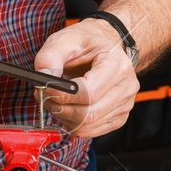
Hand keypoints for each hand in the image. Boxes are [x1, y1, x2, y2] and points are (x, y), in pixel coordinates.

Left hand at [31, 18, 139, 137]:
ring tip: (55, 99)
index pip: (89, 92)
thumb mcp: (64, 39)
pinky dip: (73, 123)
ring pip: (88, 125)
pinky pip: (91, 131)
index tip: (44, 89)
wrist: (105, 46)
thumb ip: (50, 57)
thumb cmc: (86, 42)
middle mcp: (126, 86)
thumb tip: (44, 77)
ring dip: (64, 117)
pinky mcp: (119, 117)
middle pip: (89, 113)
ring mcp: (125, 104)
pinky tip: (68, 107)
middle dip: (59, 108)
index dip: (62, 96)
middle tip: (44, 95)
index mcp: (116, 64)